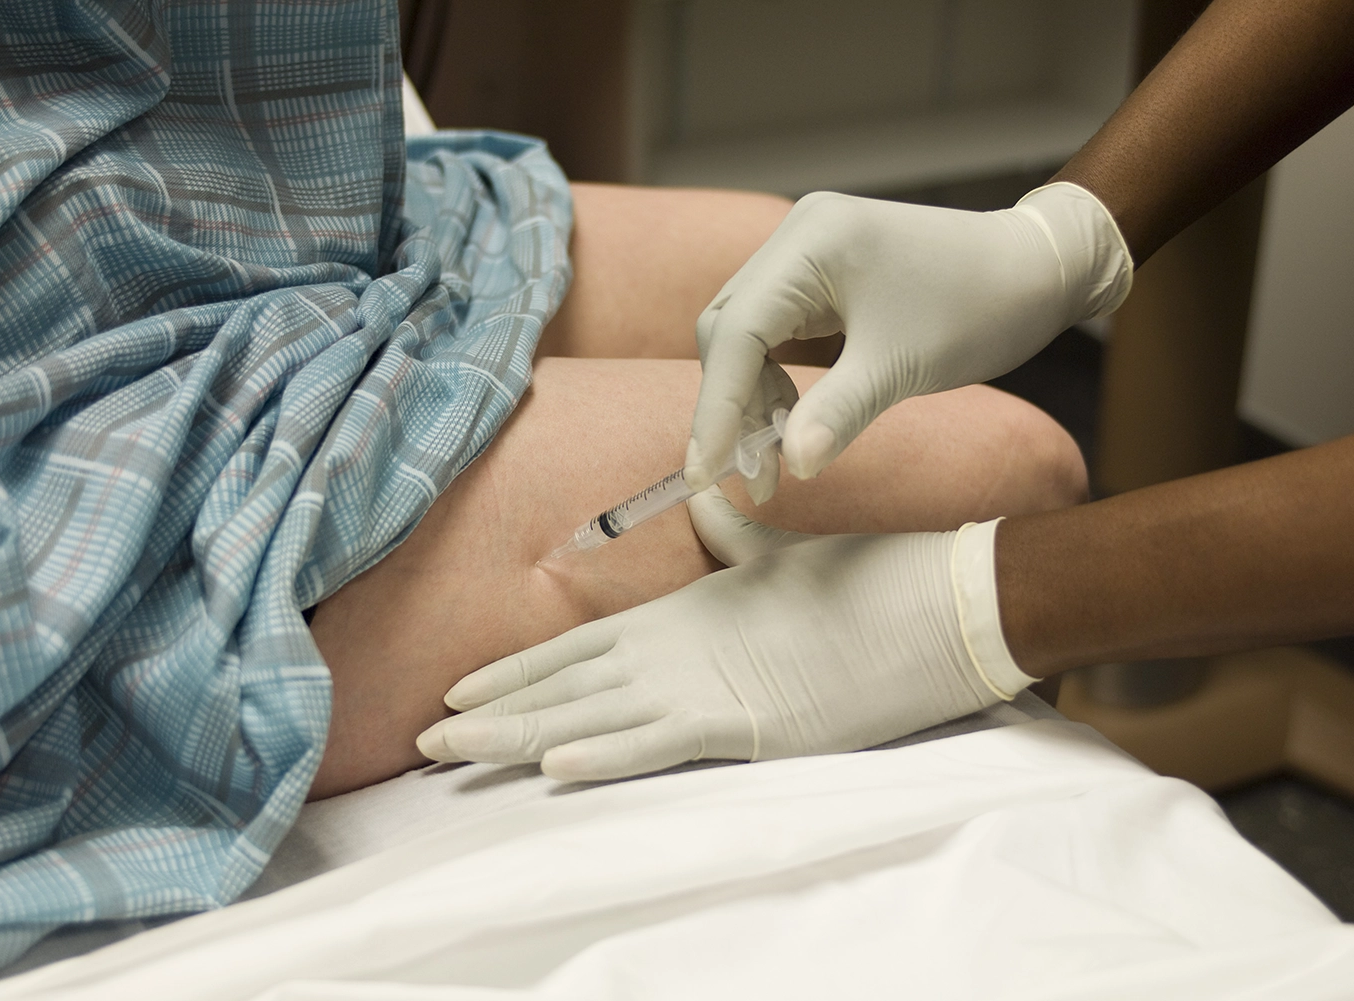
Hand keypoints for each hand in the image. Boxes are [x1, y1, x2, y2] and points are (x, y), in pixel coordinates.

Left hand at [416, 489, 1036, 780]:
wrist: (929, 600)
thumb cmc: (858, 586)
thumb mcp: (779, 564)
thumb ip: (734, 543)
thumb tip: (706, 503)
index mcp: (679, 613)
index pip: (574, 647)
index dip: (512, 671)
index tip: (457, 690)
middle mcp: (674, 645)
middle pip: (564, 684)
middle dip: (491, 711)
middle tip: (424, 735)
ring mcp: (705, 682)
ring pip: (591, 716)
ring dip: (520, 736)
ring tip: (455, 753)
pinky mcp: (745, 722)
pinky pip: (660, 742)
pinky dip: (606, 754)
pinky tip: (553, 766)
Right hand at [684, 182, 1131, 495]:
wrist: (1038, 270)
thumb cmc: (980, 306)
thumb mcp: (903, 367)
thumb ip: (838, 414)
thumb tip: (791, 466)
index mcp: (812, 242)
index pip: (735, 332)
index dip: (716, 407)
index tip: (706, 470)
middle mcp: (799, 237)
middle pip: (727, 330)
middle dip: (731, 406)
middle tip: (753, 474)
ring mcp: (808, 253)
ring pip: (745, 335)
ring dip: (752, 399)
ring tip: (778, 462)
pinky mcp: (821, 275)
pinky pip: (775, 332)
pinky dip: (775, 380)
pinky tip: (795, 423)